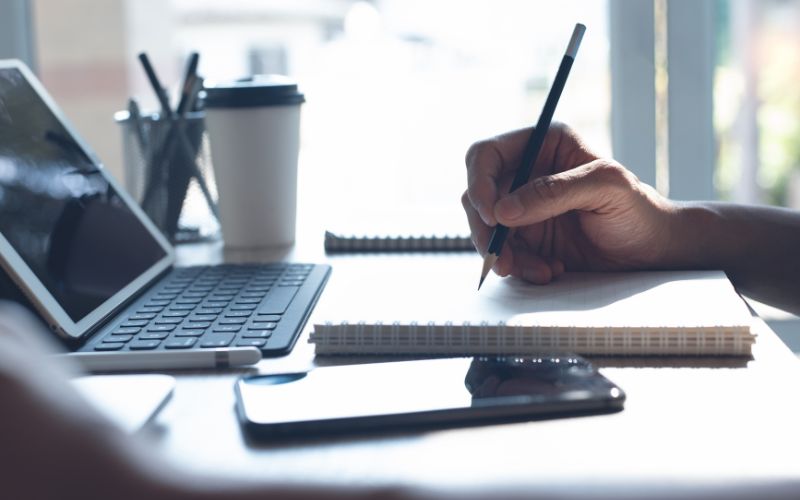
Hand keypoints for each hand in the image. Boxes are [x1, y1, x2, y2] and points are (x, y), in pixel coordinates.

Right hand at [462, 123, 676, 283]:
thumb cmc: (638, 210)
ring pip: (486, 228)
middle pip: (477, 195)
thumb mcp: (605, 189)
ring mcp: (523, 206)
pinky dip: (519, 267)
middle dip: (485, 229)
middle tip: (500, 258)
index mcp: (543, 143)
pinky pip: (503, 251)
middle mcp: (526, 172)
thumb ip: (554, 192)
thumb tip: (503, 210)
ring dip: (504, 254)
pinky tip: (548, 270)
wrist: (651, 251)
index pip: (487, 154)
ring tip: (539, 271)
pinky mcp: (526, 237)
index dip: (479, 183)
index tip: (493, 215)